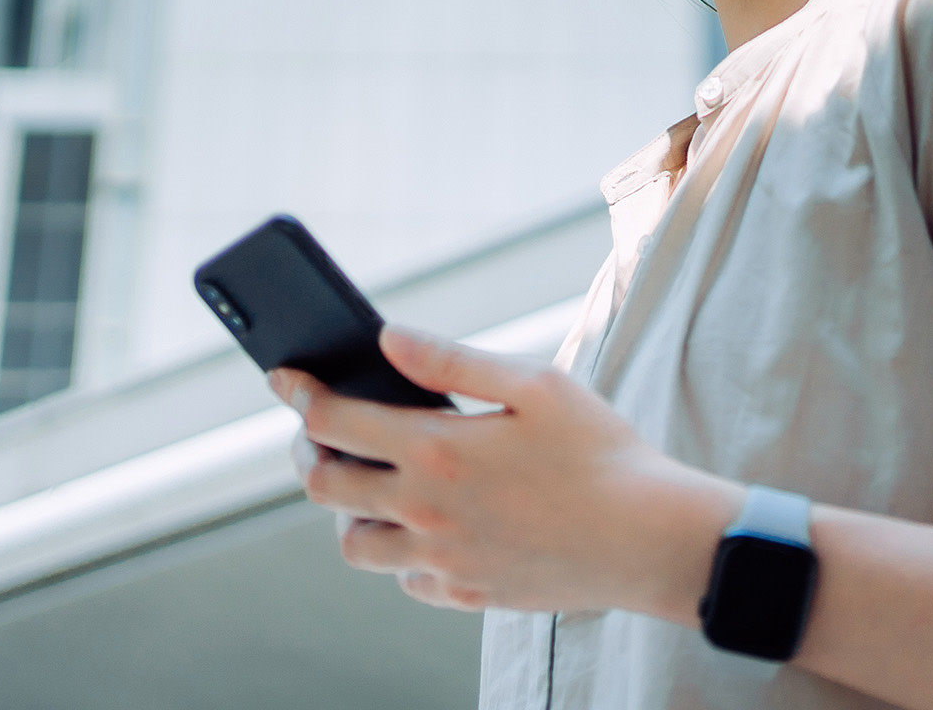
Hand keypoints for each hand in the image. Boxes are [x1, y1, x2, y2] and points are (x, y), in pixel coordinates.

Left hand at [271, 326, 739, 615]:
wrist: (649, 539)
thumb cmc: (601, 452)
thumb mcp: (536, 385)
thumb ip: (453, 361)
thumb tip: (389, 337)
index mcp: (436, 451)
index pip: (336, 420)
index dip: (300, 394)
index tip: (282, 376)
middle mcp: (425, 512)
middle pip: (324, 487)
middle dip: (308, 451)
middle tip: (315, 431)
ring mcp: (441, 561)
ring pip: (353, 545)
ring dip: (347, 510)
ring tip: (367, 483)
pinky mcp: (464, 595)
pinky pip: (404, 578)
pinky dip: (398, 551)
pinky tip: (423, 525)